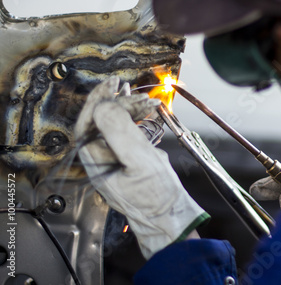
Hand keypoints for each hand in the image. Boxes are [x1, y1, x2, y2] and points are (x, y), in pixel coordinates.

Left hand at [75, 76, 208, 258]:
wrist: (170, 218)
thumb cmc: (155, 196)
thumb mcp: (139, 161)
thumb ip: (120, 131)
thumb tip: (105, 104)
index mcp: (95, 158)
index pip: (90, 120)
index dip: (101, 98)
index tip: (115, 83)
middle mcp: (99, 158)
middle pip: (102, 120)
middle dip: (121, 103)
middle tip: (139, 93)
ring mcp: (113, 160)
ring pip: (114, 125)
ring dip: (130, 110)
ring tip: (146, 101)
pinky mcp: (126, 160)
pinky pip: (125, 133)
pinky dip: (136, 121)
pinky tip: (146, 113)